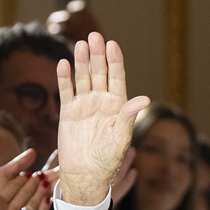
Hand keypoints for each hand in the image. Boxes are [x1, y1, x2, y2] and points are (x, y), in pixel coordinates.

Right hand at [0, 162, 51, 209]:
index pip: (13, 185)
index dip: (22, 178)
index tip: (27, 174)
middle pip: (26, 191)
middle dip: (35, 181)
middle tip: (41, 175)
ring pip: (35, 202)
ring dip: (42, 191)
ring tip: (47, 183)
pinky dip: (45, 207)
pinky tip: (49, 200)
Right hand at [55, 34, 150, 206]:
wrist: (85, 174)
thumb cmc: (108, 158)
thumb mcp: (122, 137)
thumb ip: (129, 116)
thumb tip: (145, 99)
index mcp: (118, 105)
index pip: (117, 77)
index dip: (115, 61)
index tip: (112, 44)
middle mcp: (102, 101)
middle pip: (99, 72)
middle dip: (98, 54)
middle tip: (94, 36)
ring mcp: (84, 104)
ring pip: (83, 78)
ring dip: (82, 61)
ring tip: (81, 45)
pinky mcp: (69, 111)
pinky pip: (66, 90)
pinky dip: (65, 77)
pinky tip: (64, 64)